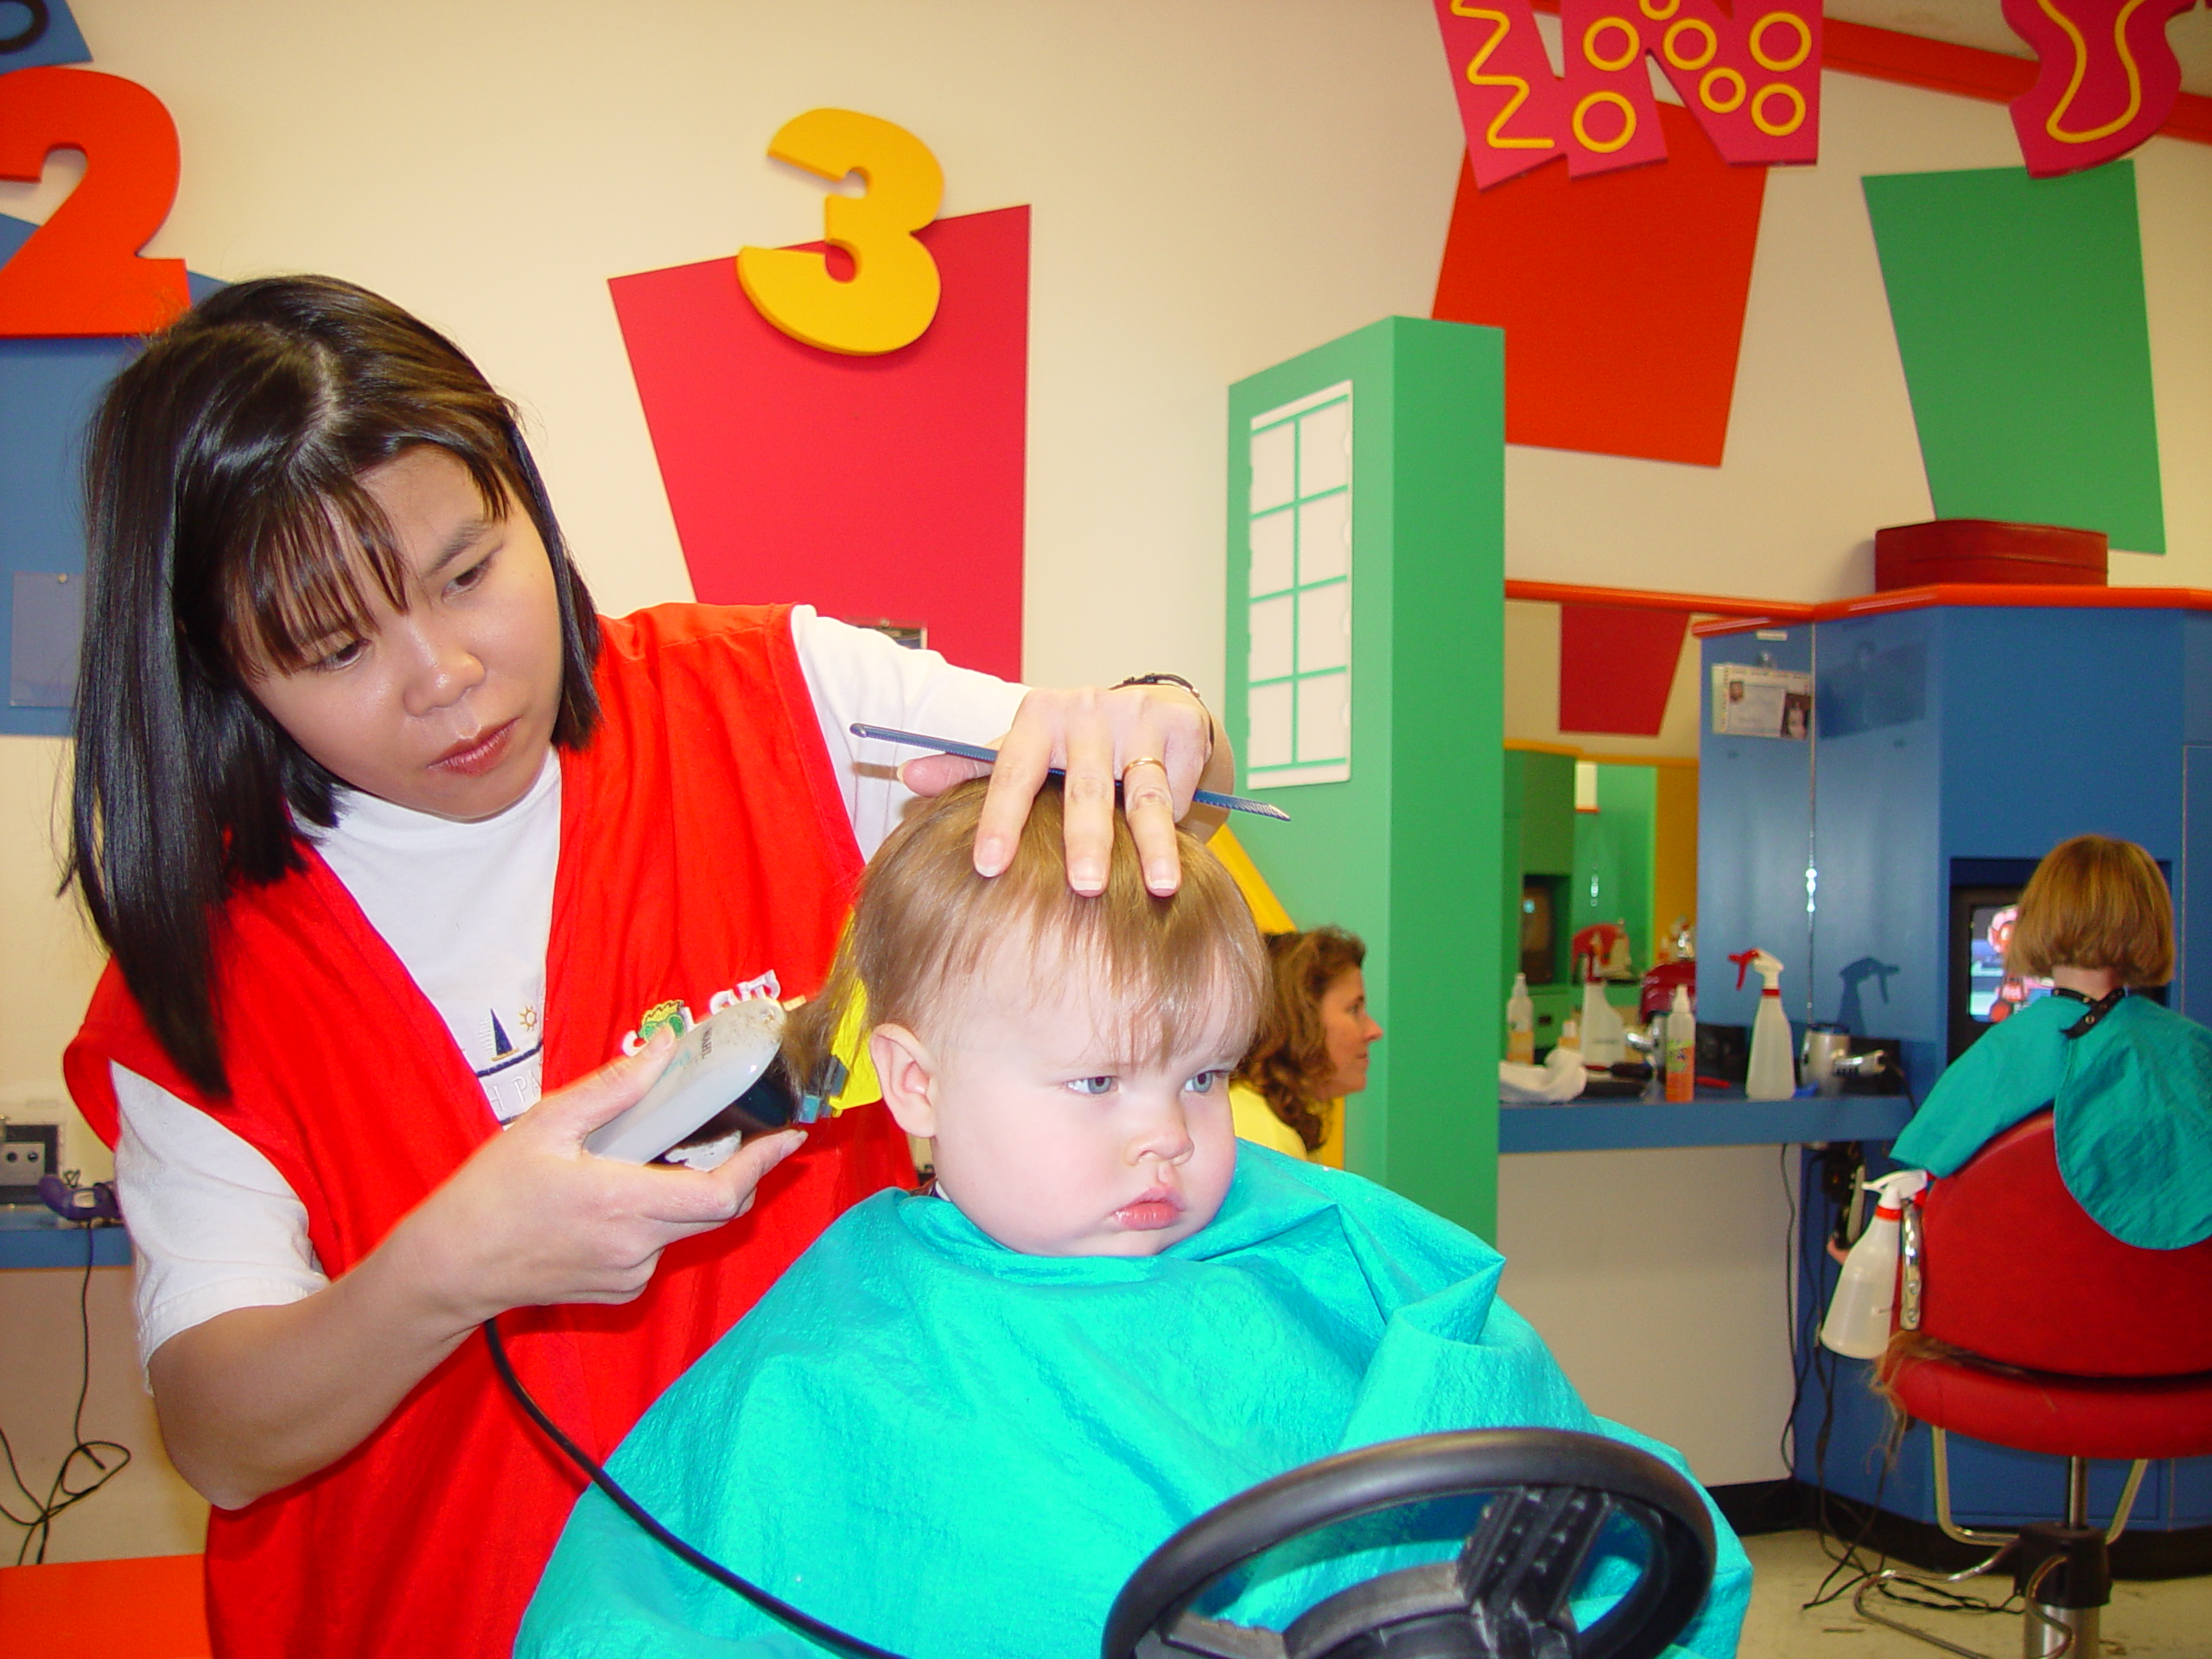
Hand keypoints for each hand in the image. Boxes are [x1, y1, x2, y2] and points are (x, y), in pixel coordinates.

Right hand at [388, 1030, 806, 1325]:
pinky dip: (653, 1217)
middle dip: (736, 1171)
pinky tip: (612, 1197)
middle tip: (739, 1132)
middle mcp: (636, 1247)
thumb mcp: (546, 1125)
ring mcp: (629, 1274)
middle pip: (715, 1210)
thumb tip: (664, 1050)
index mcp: (623, 1203)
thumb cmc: (490, 1194)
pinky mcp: (619, 1290)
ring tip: (643, 1158)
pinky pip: (656, 1247)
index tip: (789, 1137)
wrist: (449, 1269)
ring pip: (684, 1227)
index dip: (763, 1165)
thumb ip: (613, 1090)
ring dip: (683, 1191)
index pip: (720, 1193)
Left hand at [900, 682, 1234, 896]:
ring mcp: (1136, 717)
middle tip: (1083, 887)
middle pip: (1083, 788)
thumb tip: (909, 776)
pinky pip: (1178, 789)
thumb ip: (970, 768)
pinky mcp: (1181, 726)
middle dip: (1085, 839)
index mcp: (1037, 717)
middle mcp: (1086, 711)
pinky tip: (1180, 866)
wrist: (1151, 707)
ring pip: (1144, 794)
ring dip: (1153, 843)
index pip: (1012, 772)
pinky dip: (1180, 828)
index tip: (987, 867)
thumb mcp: (1024, 751)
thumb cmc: (1072, 745)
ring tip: (1160, 887)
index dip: (999, 820)